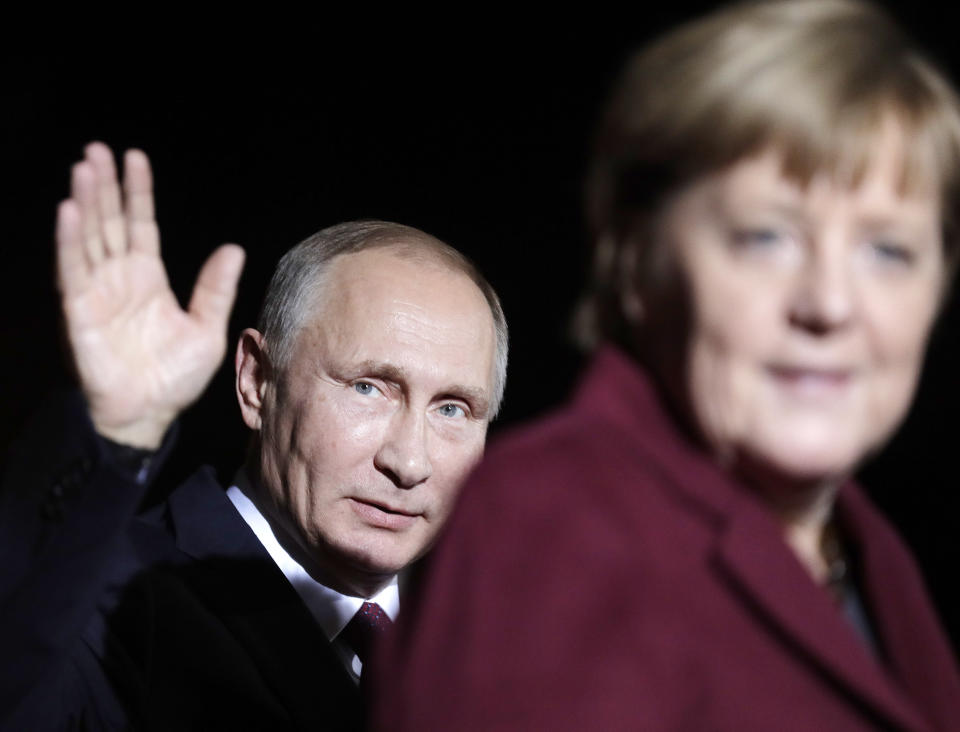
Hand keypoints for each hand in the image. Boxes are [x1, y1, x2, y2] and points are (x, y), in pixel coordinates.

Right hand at [56, 143, 244, 448]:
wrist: (150, 414)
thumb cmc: (176, 376)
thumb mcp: (207, 328)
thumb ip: (215, 288)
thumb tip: (233, 249)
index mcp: (149, 279)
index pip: (141, 224)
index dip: (137, 192)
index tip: (134, 157)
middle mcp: (119, 279)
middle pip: (110, 222)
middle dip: (105, 186)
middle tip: (97, 149)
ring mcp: (97, 293)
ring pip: (89, 238)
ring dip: (85, 203)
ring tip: (84, 167)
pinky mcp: (80, 312)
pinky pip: (73, 271)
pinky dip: (70, 242)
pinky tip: (69, 211)